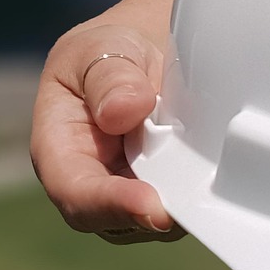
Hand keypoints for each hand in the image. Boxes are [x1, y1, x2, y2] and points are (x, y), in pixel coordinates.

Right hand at [29, 0, 185, 244]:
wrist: (144, 47)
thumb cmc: (110, 50)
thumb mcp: (102, 47)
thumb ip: (109, 77)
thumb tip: (121, 112)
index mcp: (58, 147)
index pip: (75, 192)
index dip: (111, 205)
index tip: (152, 205)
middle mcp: (88, 181)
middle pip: (115, 221)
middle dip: (154, 214)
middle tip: (194, 199)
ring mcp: (125, 194)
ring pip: (152, 223)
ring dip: (180, 205)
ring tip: (204, 169)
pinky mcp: (160, 195)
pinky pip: (178, 210)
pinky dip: (196, 197)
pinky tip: (211, 171)